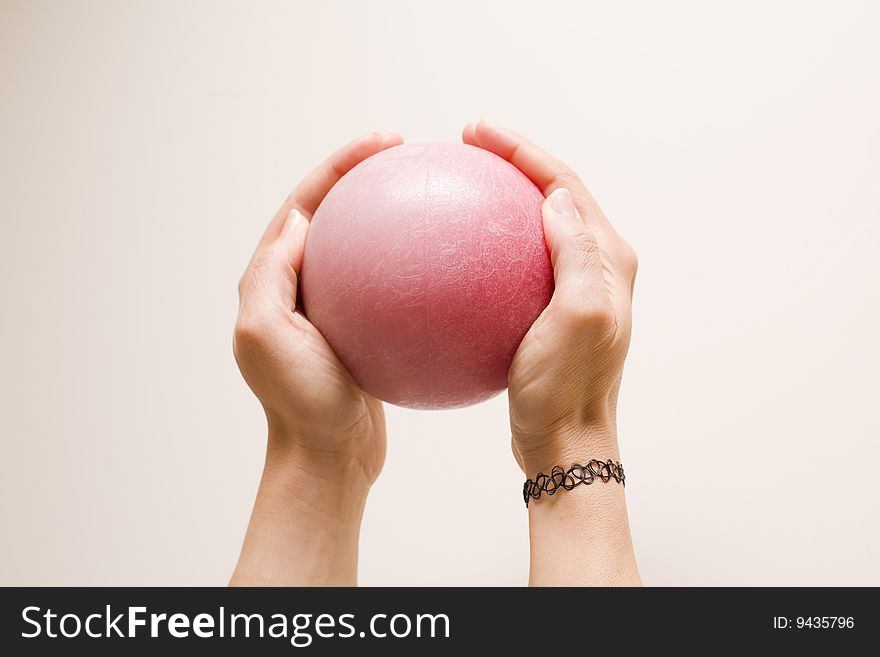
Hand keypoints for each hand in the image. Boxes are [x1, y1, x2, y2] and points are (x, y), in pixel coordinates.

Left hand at [230, 131, 401, 585]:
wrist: (325, 459)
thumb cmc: (297, 404)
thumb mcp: (266, 334)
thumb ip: (271, 273)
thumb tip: (299, 220)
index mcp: (271, 280)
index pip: (304, 205)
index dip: (336, 166)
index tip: (379, 143)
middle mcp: (297, 289)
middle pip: (333, 214)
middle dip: (362, 176)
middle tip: (403, 152)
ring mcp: (331, 311)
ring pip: (362, 249)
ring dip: (389, 216)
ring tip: (428, 193)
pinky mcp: (360, 334)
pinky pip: (388, 289)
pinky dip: (414, 270)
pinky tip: (450, 266)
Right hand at [463, 121, 639, 584]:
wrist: (565, 445)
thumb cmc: (568, 388)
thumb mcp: (579, 318)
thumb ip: (575, 253)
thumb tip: (554, 196)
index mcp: (608, 260)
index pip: (566, 184)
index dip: (524, 150)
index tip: (478, 131)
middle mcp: (597, 267)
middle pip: (553, 194)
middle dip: (513, 161)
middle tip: (468, 142)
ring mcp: (573, 290)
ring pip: (534, 225)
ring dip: (502, 196)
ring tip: (459, 180)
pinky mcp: (549, 312)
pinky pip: (515, 263)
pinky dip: (486, 246)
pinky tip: (450, 255)